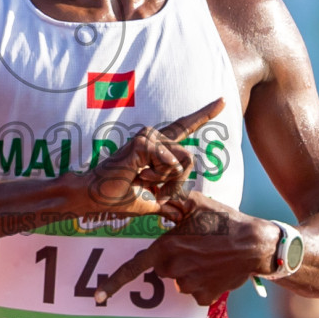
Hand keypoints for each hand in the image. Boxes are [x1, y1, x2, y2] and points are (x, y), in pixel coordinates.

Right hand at [79, 98, 224, 214]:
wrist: (94, 198)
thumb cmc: (116, 198)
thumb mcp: (149, 203)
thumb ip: (166, 205)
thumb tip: (179, 216)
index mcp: (158, 147)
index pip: (185, 127)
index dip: (205, 114)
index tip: (224, 100)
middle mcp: (154, 137)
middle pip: (189, 159)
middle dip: (177, 183)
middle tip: (155, 192)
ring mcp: (147, 137)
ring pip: (181, 161)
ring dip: (165, 181)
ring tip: (142, 181)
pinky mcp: (142, 142)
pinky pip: (169, 162)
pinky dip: (157, 176)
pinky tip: (139, 175)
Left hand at [94, 190, 276, 306]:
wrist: (255, 244)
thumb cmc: (224, 220)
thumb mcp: (196, 203)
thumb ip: (172, 201)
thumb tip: (157, 196)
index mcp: (167, 247)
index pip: (133, 268)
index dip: (113, 284)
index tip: (98, 299)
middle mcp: (174, 269)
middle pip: (163, 268)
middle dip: (174, 258)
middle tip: (195, 245)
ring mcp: (190, 285)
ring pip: (180, 280)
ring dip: (190, 270)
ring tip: (210, 255)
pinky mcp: (205, 296)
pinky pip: (197, 292)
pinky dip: (204, 283)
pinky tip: (217, 269)